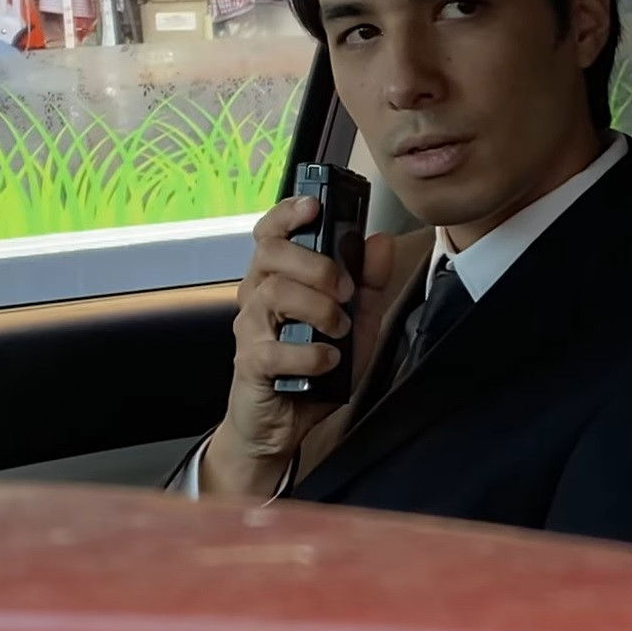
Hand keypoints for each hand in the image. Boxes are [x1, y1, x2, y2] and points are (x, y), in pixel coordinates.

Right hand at [200, 195, 394, 497]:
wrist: (283, 423)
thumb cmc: (313, 365)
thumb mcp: (356, 320)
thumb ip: (369, 281)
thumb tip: (380, 242)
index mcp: (278, 278)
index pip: (271, 233)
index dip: (288, 214)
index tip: (312, 207)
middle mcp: (258, 297)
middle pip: (271, 255)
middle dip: (316, 265)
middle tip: (345, 290)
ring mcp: (251, 330)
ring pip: (273, 295)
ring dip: (318, 308)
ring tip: (340, 329)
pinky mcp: (251, 366)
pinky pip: (275, 350)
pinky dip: (310, 353)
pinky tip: (329, 359)